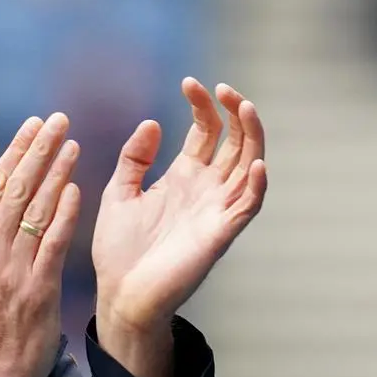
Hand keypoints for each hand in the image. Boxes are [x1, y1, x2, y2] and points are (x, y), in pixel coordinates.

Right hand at [0, 113, 80, 376]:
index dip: (16, 151)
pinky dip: (62, 215)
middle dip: (37, 151)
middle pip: (14, 189)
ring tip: (71, 143)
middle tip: (57, 120)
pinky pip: (50, 244)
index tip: (33, 123)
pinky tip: (75, 190)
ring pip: (32, 211)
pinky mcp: (37, 288)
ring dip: (53, 173)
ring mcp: (13, 268)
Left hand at [93, 78, 266, 337]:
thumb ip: (134, 159)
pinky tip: (256, 162)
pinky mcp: (221, 233)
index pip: (206, 131)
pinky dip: (258, 184)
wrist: (120, 295)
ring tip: (245, 107)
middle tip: (222, 87)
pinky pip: (249, 205)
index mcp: (183, 177)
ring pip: (251, 165)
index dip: (204, 105)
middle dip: (234, 111)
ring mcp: (217, 209)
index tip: (190, 82)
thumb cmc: (119, 251)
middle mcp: (206, 189)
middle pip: (235, 141)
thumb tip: (153, 123)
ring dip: (253, 136)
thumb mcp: (120, 194)